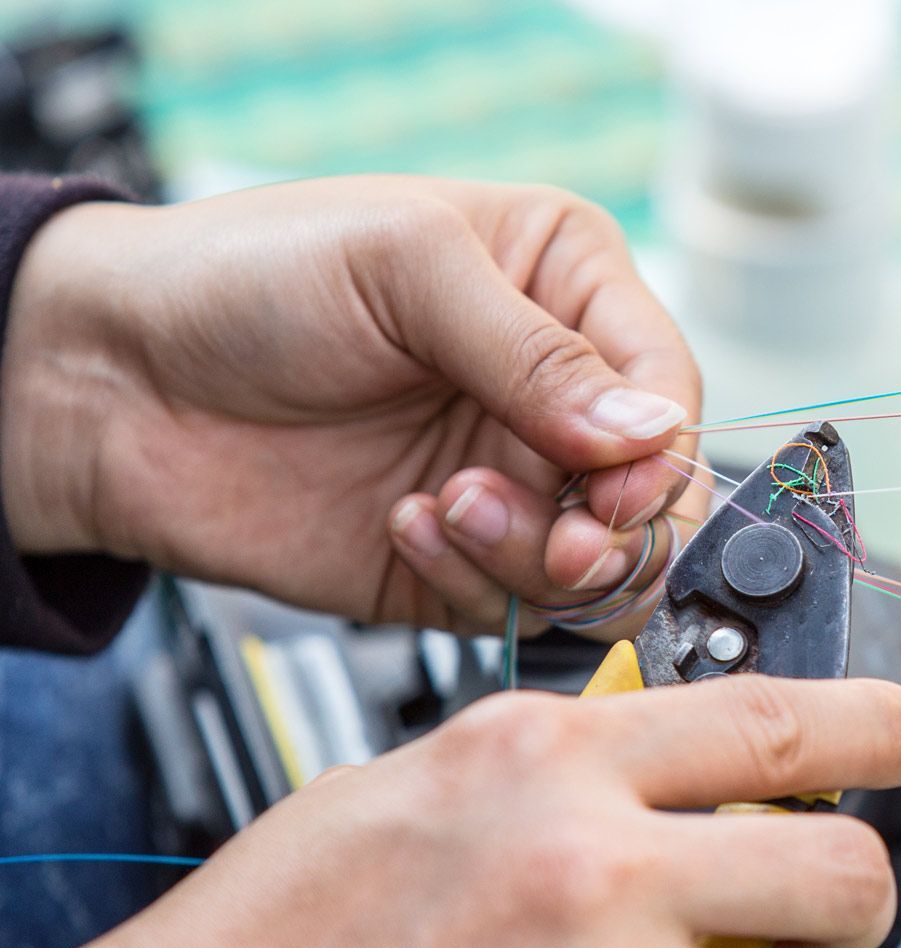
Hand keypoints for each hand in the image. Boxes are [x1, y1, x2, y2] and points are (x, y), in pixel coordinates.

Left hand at [0, 177, 701, 637]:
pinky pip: (519, 607)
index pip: (668, 386)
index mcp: (566, 290)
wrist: (111, 386)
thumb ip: (538, 353)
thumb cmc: (245, 278)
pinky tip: (404, 526)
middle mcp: (553, 396)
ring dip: (538, 557)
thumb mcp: (406, 268)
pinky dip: (473, 582)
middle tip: (563, 538)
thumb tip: (649, 432)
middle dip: (616, 528)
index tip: (615, 485)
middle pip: (656, 495)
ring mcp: (512, 484)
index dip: (661, 449)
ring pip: (604, 567)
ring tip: (449, 508)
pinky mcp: (462, 565)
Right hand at [0, 677, 900, 947]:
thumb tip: (698, 766)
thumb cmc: (276, 938)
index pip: (779, 717)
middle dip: (853, 898)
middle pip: (847, 871)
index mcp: (551, 758)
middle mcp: (597, 866)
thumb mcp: (422, 782)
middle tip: (813, 913)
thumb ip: (573, 763)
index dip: (883, 724)